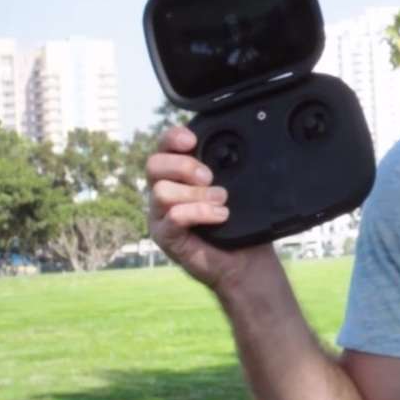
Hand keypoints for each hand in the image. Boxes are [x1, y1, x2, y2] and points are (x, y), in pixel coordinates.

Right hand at [146, 125, 281, 293]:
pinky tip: (220, 215)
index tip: (192, 139)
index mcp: (177, 175)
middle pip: (154, 165)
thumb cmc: (239, 223)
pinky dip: (200, 212)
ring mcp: (160, 215)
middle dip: (183, 166)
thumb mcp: (235, 187)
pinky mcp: (165, 237)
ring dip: (196, 194)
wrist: (245, 261)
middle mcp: (163, 192)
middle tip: (209, 177)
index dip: (172, 138)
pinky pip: (173, 217)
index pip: (163, 147)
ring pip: (161, 192)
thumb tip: (233, 145)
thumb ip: (225, 166)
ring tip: (221, 201)